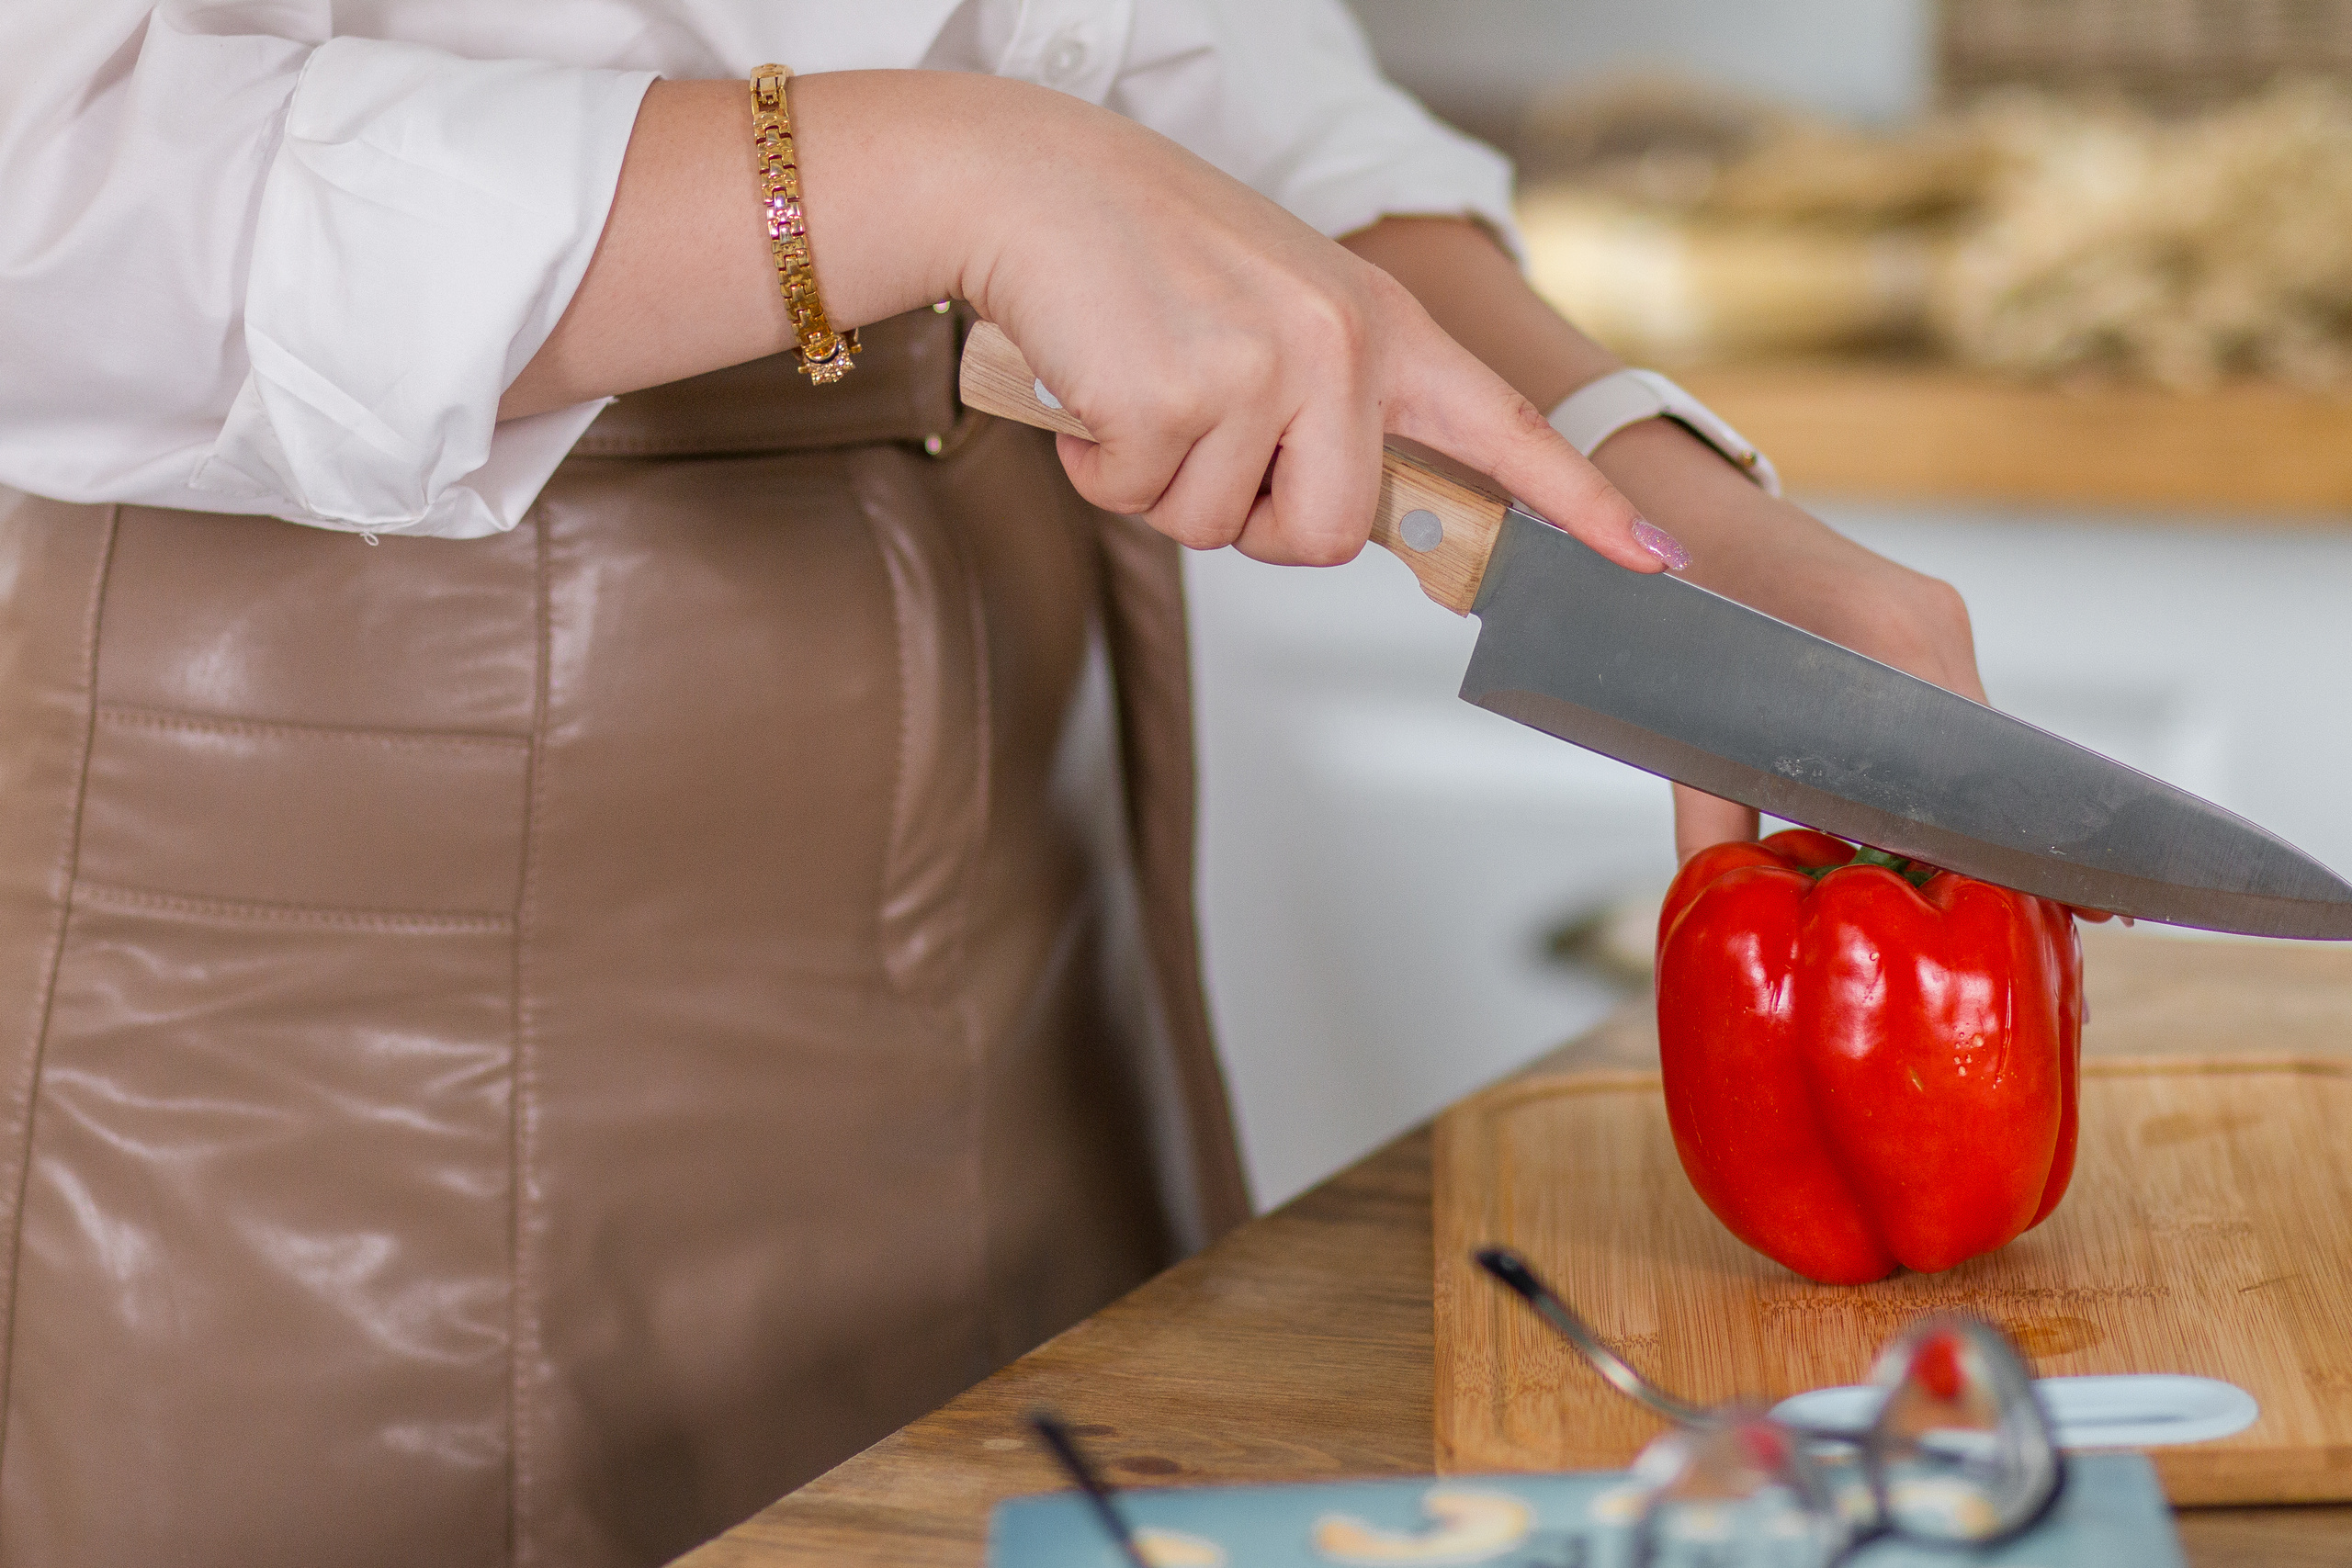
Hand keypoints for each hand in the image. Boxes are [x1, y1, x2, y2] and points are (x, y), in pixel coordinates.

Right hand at [503, 73, 1669, 577]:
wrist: (1029, 179)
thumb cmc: (1144, 252)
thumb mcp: (1273, 304)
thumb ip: (1330, 397)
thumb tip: (1338, 517)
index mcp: (1378, 325)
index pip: (1502, 427)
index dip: (1577, 504)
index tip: (1648, 559)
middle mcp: (1341, 345)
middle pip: (1329, 538)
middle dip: (1254, 519)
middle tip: (1199, 434)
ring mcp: (1266, 370)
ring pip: (1227, 533)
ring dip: (1162, 485)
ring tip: (1140, 383)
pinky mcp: (1181, 398)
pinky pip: (1146, 505)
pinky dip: (1103, 469)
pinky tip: (1097, 385)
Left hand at [1337, 218, 1986, 864]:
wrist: (1673, 501)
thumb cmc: (1672, 596)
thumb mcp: (1684, 718)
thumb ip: (1708, 815)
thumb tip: (1715, 894)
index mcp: (1884, 635)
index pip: (1960, 764)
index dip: (1969, 836)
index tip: (1975, 892)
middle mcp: (1927, 618)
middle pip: (1973, 756)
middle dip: (1959, 829)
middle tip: (1947, 898)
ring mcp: (1934, 611)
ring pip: (1964, 734)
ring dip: (1941, 794)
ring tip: (1915, 860)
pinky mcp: (1925, 614)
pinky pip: (1945, 705)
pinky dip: (1925, 758)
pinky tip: (1895, 802)